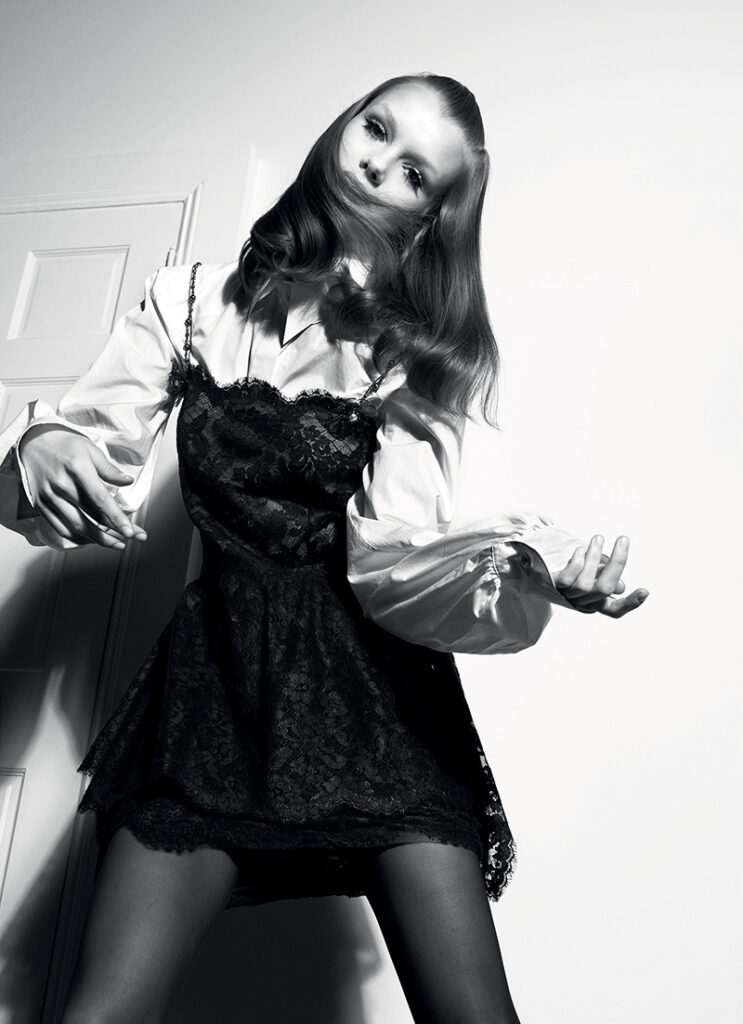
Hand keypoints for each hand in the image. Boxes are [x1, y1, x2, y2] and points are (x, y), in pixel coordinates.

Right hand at [18, 425, 147, 549]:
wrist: (32, 443)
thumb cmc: (65, 446)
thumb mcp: (90, 450)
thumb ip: (109, 469)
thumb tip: (128, 482)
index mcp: (77, 468)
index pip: (100, 499)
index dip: (116, 518)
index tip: (130, 532)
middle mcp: (61, 485)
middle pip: (91, 517)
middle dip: (115, 532)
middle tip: (133, 537)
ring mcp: (49, 497)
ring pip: (77, 527)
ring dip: (99, 540)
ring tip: (116, 543)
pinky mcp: (40, 506)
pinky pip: (61, 529)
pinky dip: (79, 538)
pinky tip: (93, 539)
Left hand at [553, 534, 647, 617]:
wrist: (535, 572)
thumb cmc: (570, 572)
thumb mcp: (591, 575)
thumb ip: (605, 577)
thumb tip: (620, 587)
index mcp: (595, 602)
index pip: (615, 610)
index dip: (631, 603)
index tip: (645, 590)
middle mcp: (582, 603)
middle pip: (604, 589)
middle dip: (617, 563)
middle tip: (623, 540)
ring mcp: (566, 596)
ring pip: (585, 584)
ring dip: (594, 558)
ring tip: (598, 539)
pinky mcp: (552, 586)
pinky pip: (567, 579)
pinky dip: (577, 562)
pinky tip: (579, 551)